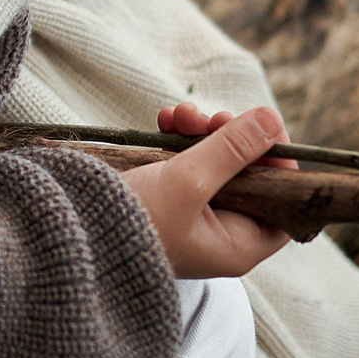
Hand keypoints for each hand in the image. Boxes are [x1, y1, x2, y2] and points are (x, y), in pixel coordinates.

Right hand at [119, 105, 296, 278]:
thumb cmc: (135, 222)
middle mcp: (221, 231)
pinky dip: (179, 137)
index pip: (283, 201)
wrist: (75, 232)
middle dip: (231, 137)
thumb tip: (271, 119)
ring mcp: (195, 213)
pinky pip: (187, 160)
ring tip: (178, 113)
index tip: (263, 130)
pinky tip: (164, 119)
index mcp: (238, 243)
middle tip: (213, 118)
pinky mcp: (169, 197)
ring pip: (216, 161)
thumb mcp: (188, 181)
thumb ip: (232, 149)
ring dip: (201, 131)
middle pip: (249, 173)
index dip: (279, 162)